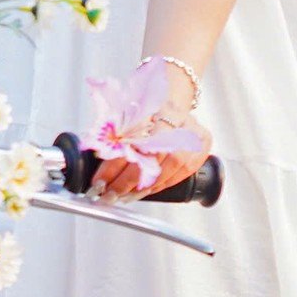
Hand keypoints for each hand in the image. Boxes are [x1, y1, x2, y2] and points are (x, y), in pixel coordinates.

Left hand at [88, 107, 212, 202]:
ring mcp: (194, 132)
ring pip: (169, 167)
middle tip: (109, 194)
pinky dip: (160, 185)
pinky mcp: (203, 145)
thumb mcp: (129, 112)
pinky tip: (144, 191)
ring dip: (143, 187)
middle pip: (153, 156)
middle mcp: (179, 118)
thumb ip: (115, 131)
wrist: (173, 100)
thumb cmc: (146, 108)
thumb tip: (94, 157)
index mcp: (155, 105)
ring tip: (123, 196)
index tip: (99, 181)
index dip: (115, 165)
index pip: (133, 139)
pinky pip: (182, 173)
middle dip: (128, 180)